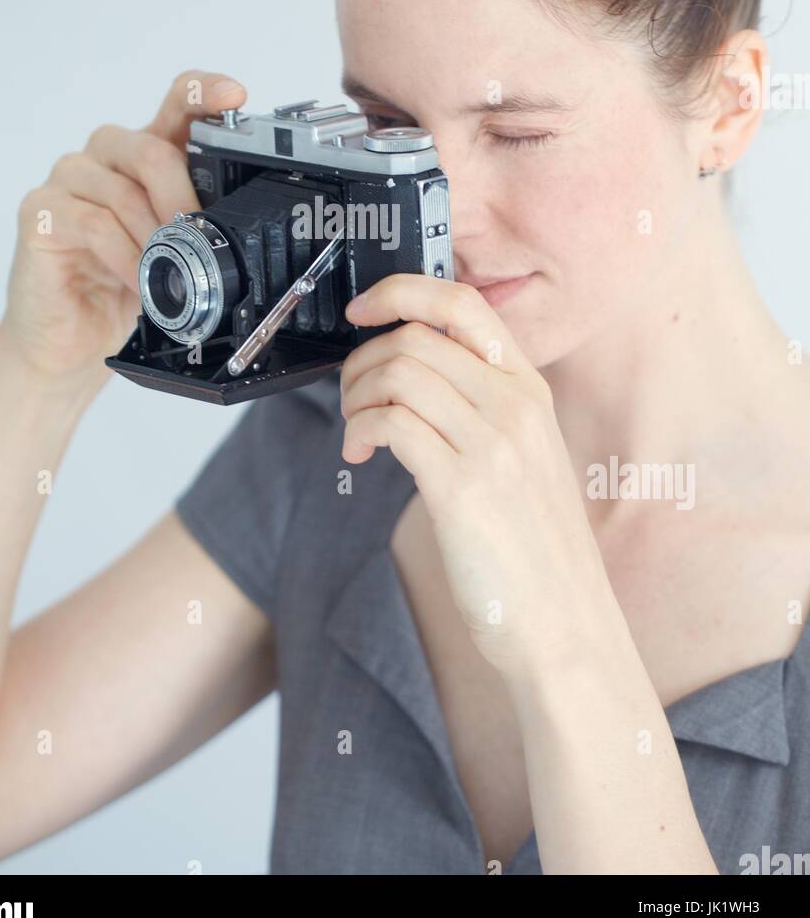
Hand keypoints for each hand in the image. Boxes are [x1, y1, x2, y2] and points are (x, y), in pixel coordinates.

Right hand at [0, 69, 246, 390]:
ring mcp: (67, 180)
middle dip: (184, 202)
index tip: (235, 96)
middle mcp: (105, 156)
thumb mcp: (175, 250)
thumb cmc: (123, 289)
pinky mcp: (38, 212)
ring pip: (123, 192)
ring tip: (168, 271)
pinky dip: (125, 256)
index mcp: (144, 155)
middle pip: (152, 151)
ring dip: (154, 240)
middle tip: (197, 241)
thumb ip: (197, 220)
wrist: (72, 340)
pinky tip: (138, 279)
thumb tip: (240, 216)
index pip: (177, 103)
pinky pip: (92, 224)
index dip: (205, 92)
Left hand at [339, 274, 618, 681]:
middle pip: (416, 336)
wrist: (565, 625)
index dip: (400, 292)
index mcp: (530, 390)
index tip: (364, 309)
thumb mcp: (524, 455)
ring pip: (398, 373)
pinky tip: (361, 456)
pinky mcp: (462, 488)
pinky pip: (391, 423)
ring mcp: (492, 444)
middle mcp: (515, 406)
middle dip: (362, 358)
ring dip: (356, 395)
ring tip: (357, 431)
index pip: (462, 303)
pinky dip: (360, 429)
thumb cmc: (535, 548)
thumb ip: (482, 406)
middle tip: (352, 396)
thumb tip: (411, 372)